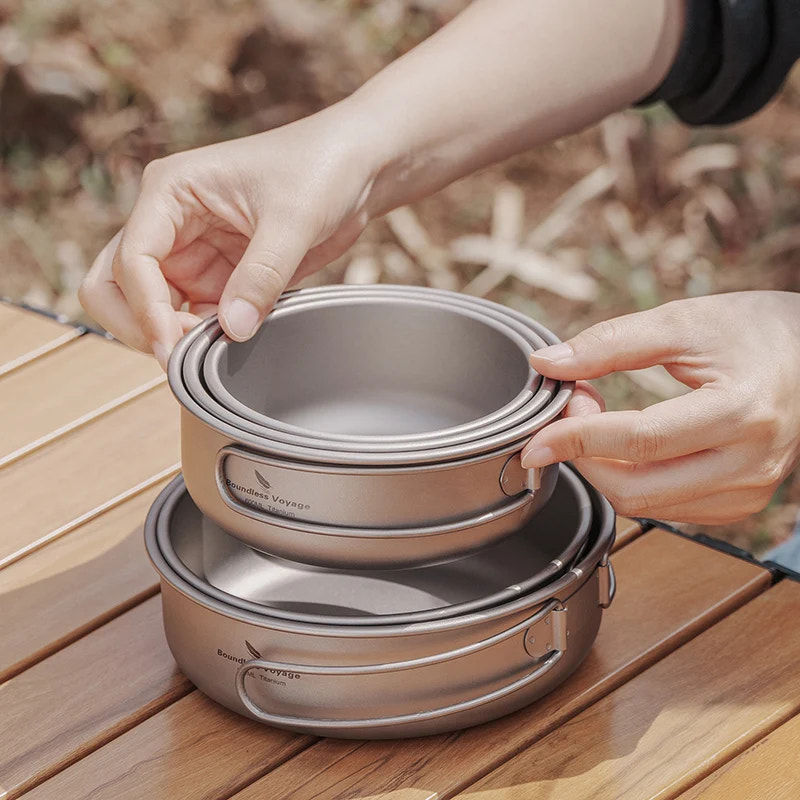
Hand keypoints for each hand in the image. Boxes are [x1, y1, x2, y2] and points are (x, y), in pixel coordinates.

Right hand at [79, 103, 379, 367]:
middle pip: (115, 286)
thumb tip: (232, 330)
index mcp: (170, 192)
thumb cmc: (319, 169)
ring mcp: (191, 253)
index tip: (174, 345)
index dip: (146, 309)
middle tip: (183, 352)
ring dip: (172, 334)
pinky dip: (202, 336)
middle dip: (139, 325)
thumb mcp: (293, 219)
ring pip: (151, 308)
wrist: (354, 170)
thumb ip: (261, 276)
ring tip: (217, 348)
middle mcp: (169, 224)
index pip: (132, 260)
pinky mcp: (217, 277)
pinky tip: (233, 342)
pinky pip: (192, 316)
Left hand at [523, 291, 799, 523]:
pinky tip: (626, 446)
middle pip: (637, 487)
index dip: (577, 439)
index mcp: (739, 411)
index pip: (639, 441)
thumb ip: (610, 343)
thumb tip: (547, 364)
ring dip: (604, 469)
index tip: (535, 436)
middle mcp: (751, 462)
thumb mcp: (681, 322)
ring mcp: (750, 489)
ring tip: (599, 419)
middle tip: (573, 408)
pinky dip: (633, 481)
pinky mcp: (743, 502)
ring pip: (647, 506)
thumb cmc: (753, 330)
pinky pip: (668, 509)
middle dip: (584, 456)